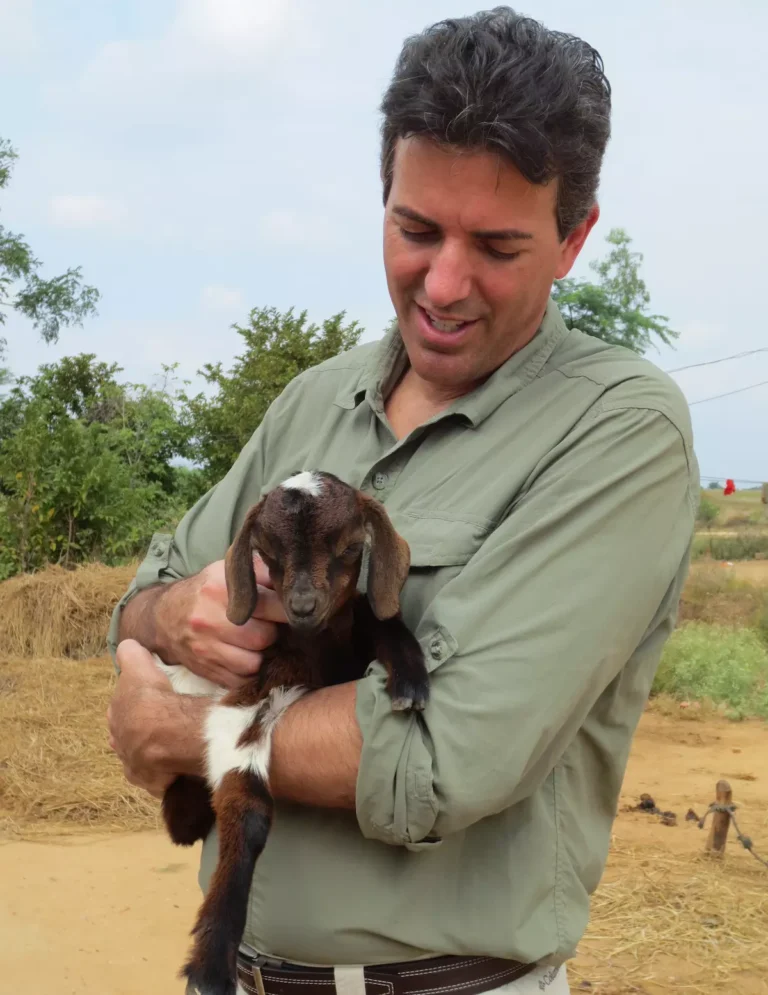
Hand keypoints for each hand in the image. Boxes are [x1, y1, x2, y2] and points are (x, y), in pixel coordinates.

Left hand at [108, 640, 207, 797]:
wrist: (169, 733)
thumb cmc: (153, 698)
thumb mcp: (138, 666)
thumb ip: (130, 655)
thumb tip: (128, 646)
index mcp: (116, 716)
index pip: (121, 709)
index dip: (133, 702)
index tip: (148, 699)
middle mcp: (120, 743)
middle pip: (128, 734)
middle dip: (139, 729)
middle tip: (161, 721)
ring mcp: (135, 766)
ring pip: (141, 757)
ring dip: (152, 751)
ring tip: (172, 743)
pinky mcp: (154, 783)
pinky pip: (159, 777)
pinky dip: (166, 772)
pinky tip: (177, 765)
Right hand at [154, 556, 286, 688]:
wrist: (164, 617)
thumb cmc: (205, 592)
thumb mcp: (226, 572)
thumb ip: (259, 573)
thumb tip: (290, 584)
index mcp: (219, 590)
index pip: (270, 605)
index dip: (286, 610)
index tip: (294, 611)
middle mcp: (209, 620)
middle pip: (264, 637)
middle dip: (273, 633)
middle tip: (270, 627)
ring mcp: (205, 649)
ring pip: (253, 663)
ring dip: (261, 655)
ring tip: (257, 642)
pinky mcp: (205, 670)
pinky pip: (240, 680)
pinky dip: (248, 672)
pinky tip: (245, 656)